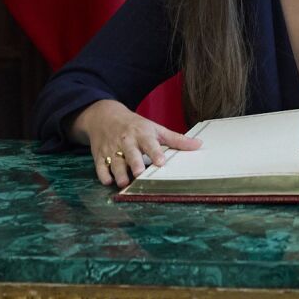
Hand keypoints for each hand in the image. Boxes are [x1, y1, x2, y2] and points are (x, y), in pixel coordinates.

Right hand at [72, 99, 201, 188]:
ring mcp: (112, 148)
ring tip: (123, 182)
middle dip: (134, 163)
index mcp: (142, 134)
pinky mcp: (100, 155)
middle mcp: (126, 141)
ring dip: (118, 173)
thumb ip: (176, 139)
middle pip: (130, 153)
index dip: (155, 152)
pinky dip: (103, 174)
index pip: (150, 143)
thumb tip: (199, 145)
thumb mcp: (155, 128)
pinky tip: (108, 181)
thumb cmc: (135, 125)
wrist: (105, 116)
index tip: (161, 161)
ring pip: (114, 162)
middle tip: (139, 173)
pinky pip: (100, 166)